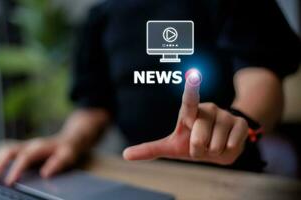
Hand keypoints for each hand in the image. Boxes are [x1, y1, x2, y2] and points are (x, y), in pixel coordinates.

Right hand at [0, 136, 78, 185]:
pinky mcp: (21, 149)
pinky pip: (5, 153)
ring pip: (4, 151)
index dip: (16, 170)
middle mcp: (29, 144)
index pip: (24, 158)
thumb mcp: (68, 156)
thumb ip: (58, 164)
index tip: (9, 183)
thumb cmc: (68, 149)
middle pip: (9, 151)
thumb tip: (45, 174)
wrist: (69, 138)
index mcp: (40, 147)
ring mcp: (24, 146)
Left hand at [123, 70, 248, 164]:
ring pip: (215, 145)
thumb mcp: (171, 147)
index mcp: (189, 112)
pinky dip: (227, 152)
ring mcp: (224, 115)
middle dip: (198, 151)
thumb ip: (150, 149)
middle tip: (201, 147)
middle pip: (198, 139)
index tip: (194, 75)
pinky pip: (231, 144)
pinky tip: (227, 145)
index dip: (192, 88)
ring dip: (213, 153)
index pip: (189, 100)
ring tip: (213, 145)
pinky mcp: (240, 123)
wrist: (219, 147)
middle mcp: (207, 109)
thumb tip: (125, 155)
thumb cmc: (191, 143)